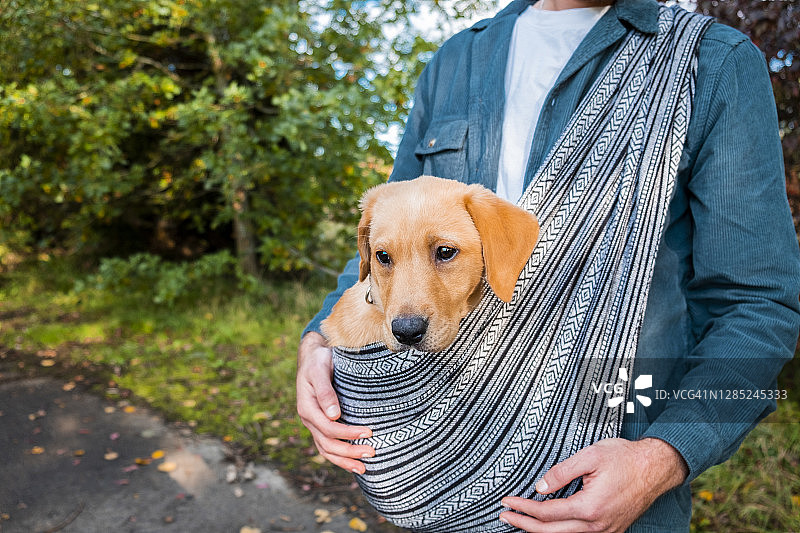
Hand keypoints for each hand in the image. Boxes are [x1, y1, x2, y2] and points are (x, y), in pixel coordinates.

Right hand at [296, 332, 374, 473]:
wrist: (313, 356)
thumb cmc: (319, 361)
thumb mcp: (320, 371)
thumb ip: (325, 392)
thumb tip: (334, 415)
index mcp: (307, 407)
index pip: (328, 427)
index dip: (348, 433)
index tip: (369, 432)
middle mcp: (308, 419)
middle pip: (328, 443)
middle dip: (349, 451)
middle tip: (372, 453)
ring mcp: (313, 424)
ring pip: (326, 449)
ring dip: (344, 460)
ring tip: (364, 468)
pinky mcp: (320, 424)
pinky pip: (327, 446)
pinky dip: (339, 457)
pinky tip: (353, 463)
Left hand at [500, 438, 687, 531]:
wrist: (656, 467)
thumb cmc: (624, 458)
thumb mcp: (589, 456)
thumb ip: (561, 472)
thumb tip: (539, 487)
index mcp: (589, 508)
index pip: (546, 513)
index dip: (523, 508)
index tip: (507, 501)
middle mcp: (597, 526)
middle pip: (551, 532)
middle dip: (524, 525)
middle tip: (504, 516)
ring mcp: (605, 531)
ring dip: (540, 531)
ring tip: (521, 522)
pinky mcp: (611, 530)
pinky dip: (559, 530)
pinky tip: (549, 524)